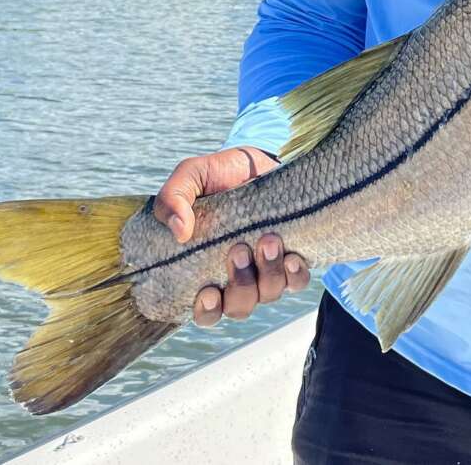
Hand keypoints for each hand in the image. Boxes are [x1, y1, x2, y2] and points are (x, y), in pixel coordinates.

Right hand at [153, 146, 310, 326]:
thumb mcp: (191, 176)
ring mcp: (266, 269)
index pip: (205, 311)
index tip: (209, 292)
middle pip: (239, 307)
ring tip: (268, 240)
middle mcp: (237, 277)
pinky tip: (292, 256)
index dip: (207, 310)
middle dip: (240, 284)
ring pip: (269, 293)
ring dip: (269, 273)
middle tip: (239, 250)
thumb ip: (172, 199)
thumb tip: (179, 232)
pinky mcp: (292, 256)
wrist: (258, 159)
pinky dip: (295, 274)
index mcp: (205, 269)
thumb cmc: (219, 174)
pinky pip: (297, 281)